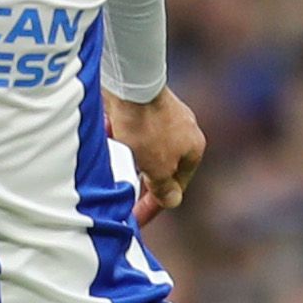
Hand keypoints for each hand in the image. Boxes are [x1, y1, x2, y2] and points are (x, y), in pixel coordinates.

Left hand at [107, 84, 205, 211]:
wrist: (132, 84)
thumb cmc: (147, 130)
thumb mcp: (156, 168)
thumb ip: (163, 188)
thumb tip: (172, 200)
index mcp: (194, 150)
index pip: (175, 187)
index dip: (154, 206)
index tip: (135, 218)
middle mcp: (185, 132)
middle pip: (161, 167)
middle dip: (140, 182)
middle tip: (121, 196)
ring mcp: (166, 115)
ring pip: (146, 149)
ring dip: (129, 160)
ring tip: (112, 168)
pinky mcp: (145, 104)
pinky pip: (133, 131)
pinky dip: (122, 140)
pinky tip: (108, 141)